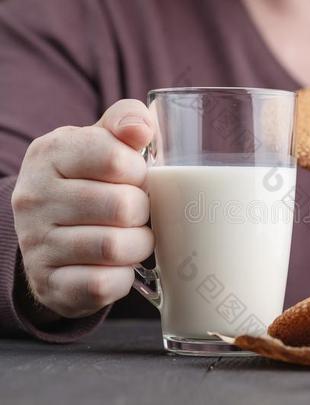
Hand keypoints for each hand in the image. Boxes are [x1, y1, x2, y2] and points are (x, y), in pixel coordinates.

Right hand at [11, 100, 154, 318]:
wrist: (50, 236)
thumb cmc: (90, 181)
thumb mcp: (102, 141)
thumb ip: (126, 121)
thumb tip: (142, 128)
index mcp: (50, 154)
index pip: (114, 158)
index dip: (140, 171)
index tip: (136, 177)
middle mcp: (34, 198)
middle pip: (123, 206)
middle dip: (144, 211)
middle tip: (139, 212)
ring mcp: (37, 244)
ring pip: (116, 247)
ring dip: (139, 245)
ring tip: (134, 238)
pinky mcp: (50, 284)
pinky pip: (105, 285)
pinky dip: (124, 278)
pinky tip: (119, 266)